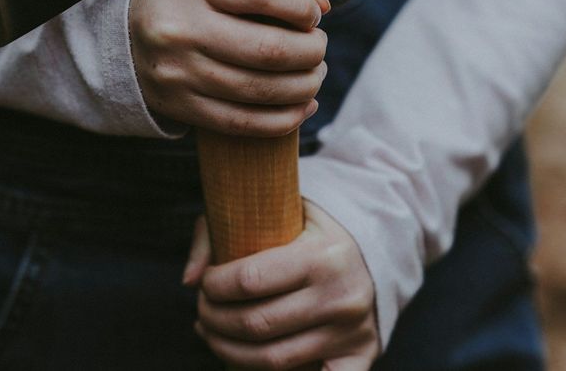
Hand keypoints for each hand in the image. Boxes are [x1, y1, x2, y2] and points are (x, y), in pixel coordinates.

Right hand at [129, 0, 329, 136]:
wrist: (116, 37)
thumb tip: (320, 6)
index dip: (298, 6)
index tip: (312, 15)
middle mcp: (178, 30)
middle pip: (266, 49)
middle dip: (310, 52)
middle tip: (319, 48)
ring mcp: (177, 73)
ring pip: (260, 90)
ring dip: (303, 86)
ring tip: (315, 74)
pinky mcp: (180, 107)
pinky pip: (242, 123)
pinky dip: (283, 119)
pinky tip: (303, 106)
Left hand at [182, 201, 378, 370]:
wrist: (377, 248)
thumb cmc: (311, 230)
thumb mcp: (276, 211)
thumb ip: (221, 232)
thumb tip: (188, 280)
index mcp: (322, 255)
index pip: (250, 281)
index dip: (214, 286)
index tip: (206, 283)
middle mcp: (341, 296)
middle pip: (256, 325)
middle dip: (215, 320)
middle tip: (204, 311)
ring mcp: (352, 331)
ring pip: (273, 360)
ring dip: (229, 351)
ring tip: (215, 334)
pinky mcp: (361, 355)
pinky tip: (251, 364)